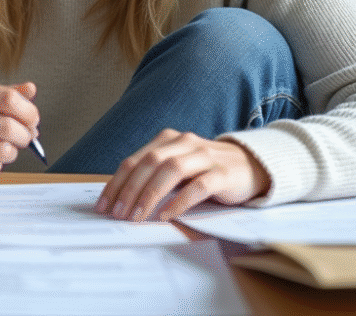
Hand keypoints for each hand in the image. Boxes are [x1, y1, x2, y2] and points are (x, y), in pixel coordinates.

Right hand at [0, 81, 39, 181]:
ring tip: (3, 149)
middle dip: (24, 136)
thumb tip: (31, 89)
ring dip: (11, 153)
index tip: (32, 120)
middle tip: (23, 138)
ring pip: (4, 150)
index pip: (8, 98)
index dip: (28, 112)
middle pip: (9, 127)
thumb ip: (5, 95)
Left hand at [94, 129, 269, 221]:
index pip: (134, 160)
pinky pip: (198, 186)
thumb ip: (155, 175)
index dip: (116, 183)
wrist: (252, 166)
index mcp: (168, 140)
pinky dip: (180, 201)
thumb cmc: (207, 169)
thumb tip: (122, 200)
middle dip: (129, 189)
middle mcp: (184, 143)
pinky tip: (167, 215)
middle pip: (149, 163)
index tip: (103, 205)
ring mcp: (204, 156)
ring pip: (171, 170)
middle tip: (117, 213)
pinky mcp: (223, 173)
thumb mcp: (179, 167)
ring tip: (137, 216)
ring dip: (150, 194)